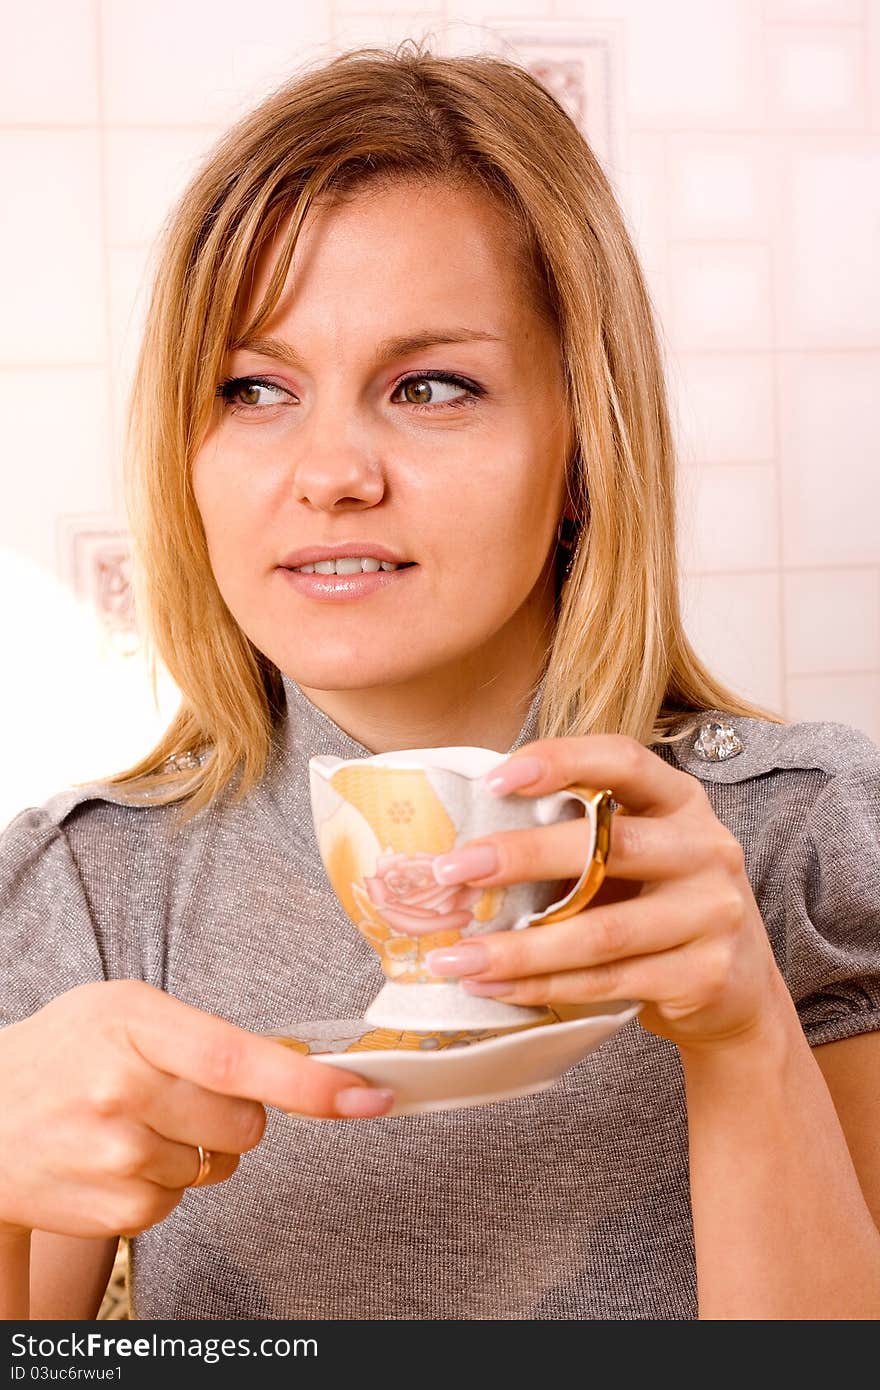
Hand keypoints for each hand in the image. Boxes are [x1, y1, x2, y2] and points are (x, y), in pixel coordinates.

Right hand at [0, 980, 393, 1239]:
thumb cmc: (64, 1052)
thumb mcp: (123, 1010)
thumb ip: (202, 1032)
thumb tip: (293, 1067)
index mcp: (133, 1022)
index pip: (239, 1059)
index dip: (310, 1084)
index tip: (366, 1095)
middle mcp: (122, 1089)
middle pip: (245, 1122)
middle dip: (237, 1114)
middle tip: (181, 1095)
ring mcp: (115, 1155)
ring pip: (217, 1164)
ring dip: (194, 1148)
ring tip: (133, 1123)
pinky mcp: (113, 1209)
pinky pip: (181, 1200)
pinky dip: (164, 1182)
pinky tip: (117, 1157)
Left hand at [424, 735, 787, 1052]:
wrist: (739, 992)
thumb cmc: (662, 907)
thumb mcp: (639, 857)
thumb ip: (582, 837)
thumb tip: (468, 836)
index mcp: (681, 801)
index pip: (624, 760)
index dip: (560, 761)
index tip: (494, 779)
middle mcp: (706, 848)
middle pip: (607, 845)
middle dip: (520, 856)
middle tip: (451, 870)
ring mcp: (712, 913)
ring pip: (600, 932)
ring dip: (517, 947)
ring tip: (453, 956)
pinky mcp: (705, 975)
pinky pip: (608, 982)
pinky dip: (542, 987)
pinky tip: (493, 987)